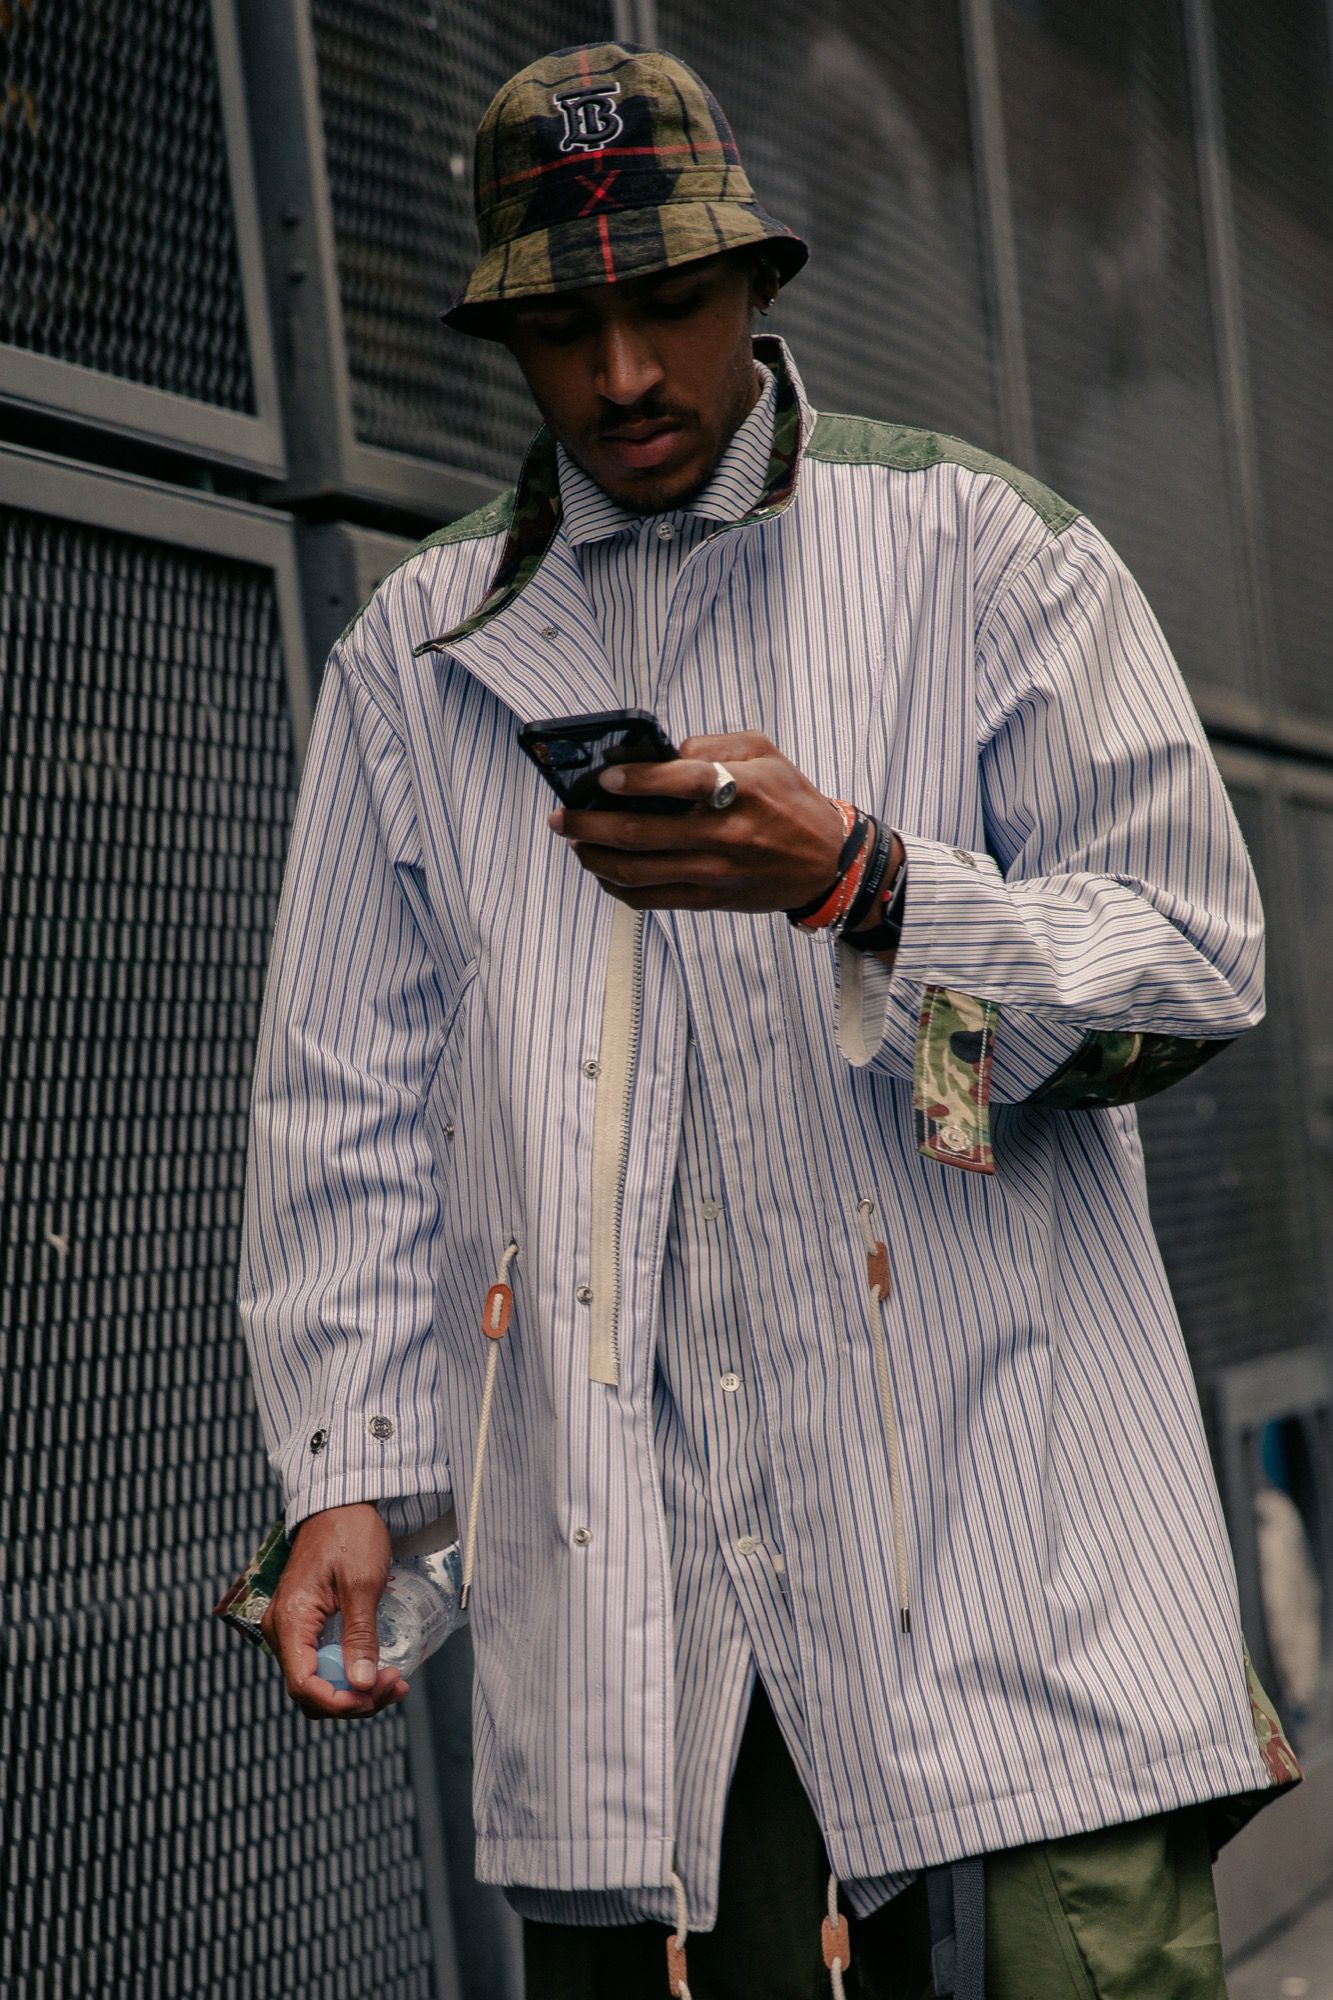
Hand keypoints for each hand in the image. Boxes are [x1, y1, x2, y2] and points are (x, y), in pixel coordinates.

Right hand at [260, 1502, 409, 1720]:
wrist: (340, 1503)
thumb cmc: (350, 1533)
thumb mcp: (362, 1584)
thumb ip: (360, 1635)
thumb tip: (362, 1685)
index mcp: (291, 1620)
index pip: (304, 1684)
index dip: (339, 1701)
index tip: (374, 1696)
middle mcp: (283, 1630)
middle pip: (310, 1690)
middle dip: (352, 1699)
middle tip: (395, 1685)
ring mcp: (293, 1629)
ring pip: (317, 1680)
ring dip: (354, 1690)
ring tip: (394, 1681)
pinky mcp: (306, 1625)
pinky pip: (322, 1662)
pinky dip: (349, 1672)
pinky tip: (379, 1669)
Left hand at [548, 731, 847, 912]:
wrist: (827, 862)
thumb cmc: (792, 800)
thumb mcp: (764, 752)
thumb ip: (713, 744)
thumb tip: (665, 753)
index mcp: (741, 790)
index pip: (680, 782)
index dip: (635, 781)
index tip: (603, 779)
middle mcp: (724, 834)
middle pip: (643, 834)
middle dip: (591, 826)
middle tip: (562, 818)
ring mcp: (715, 871)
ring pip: (639, 872)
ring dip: (596, 858)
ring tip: (574, 844)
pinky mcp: (711, 898)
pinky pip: (652, 899)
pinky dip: (618, 887)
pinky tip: (601, 872)